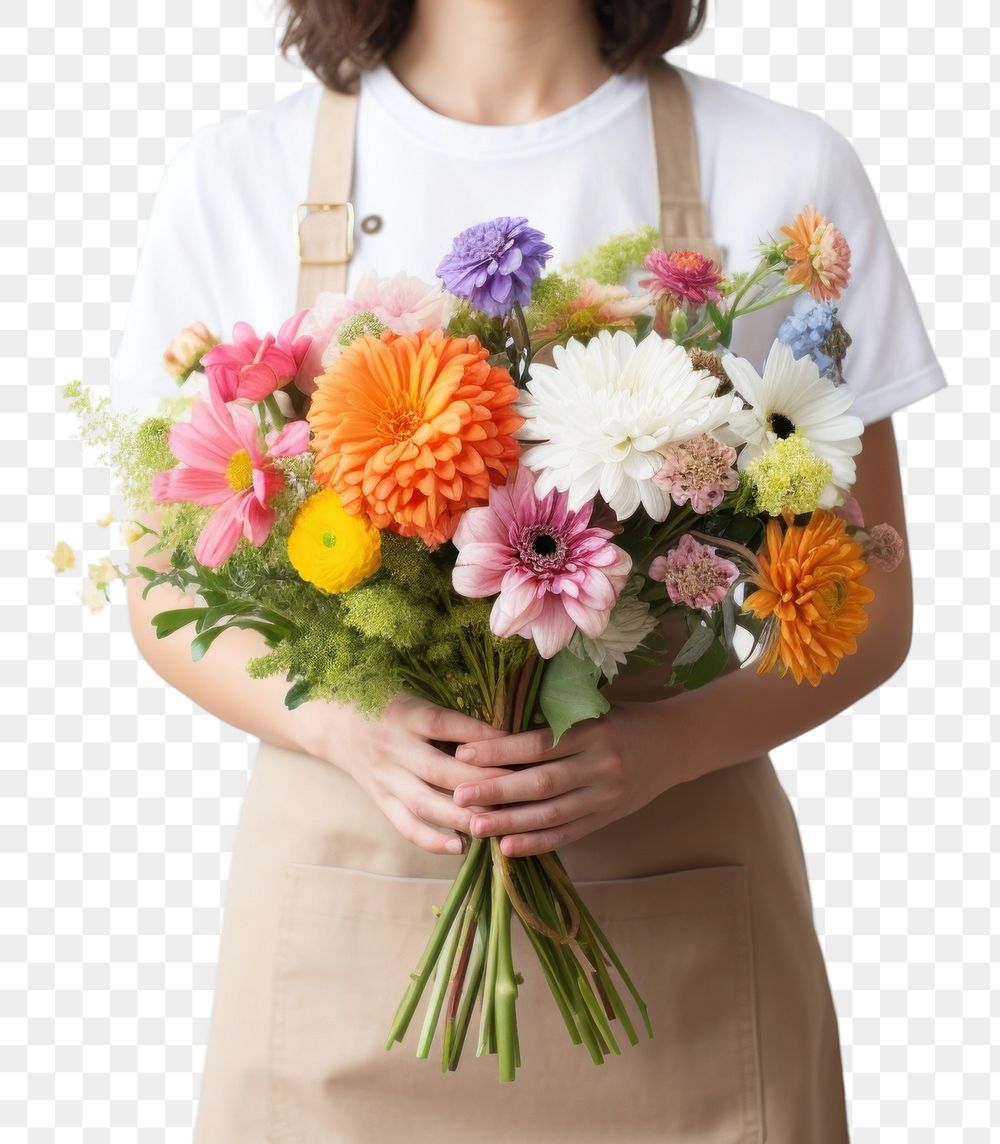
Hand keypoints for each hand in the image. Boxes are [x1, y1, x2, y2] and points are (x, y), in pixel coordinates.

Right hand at [319, 693, 512, 856]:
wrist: (332, 722)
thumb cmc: (384, 702)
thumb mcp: (413, 696)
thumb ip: (449, 714)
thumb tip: (501, 728)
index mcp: (405, 714)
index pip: (445, 724)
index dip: (480, 735)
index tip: (515, 744)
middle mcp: (394, 748)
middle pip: (441, 769)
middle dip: (481, 781)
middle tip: (519, 789)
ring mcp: (386, 778)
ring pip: (426, 802)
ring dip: (462, 816)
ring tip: (496, 823)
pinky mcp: (381, 800)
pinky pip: (405, 825)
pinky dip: (431, 840)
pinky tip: (460, 847)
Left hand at [451, 701, 675, 857]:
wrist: (675, 743)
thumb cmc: (623, 719)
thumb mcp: (592, 708)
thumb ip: (553, 719)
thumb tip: (495, 727)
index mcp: (592, 730)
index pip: (537, 744)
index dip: (499, 751)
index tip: (463, 754)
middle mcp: (600, 765)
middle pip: (541, 783)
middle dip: (496, 791)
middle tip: (458, 795)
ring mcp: (606, 796)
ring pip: (552, 814)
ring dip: (510, 823)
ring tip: (475, 826)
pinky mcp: (608, 817)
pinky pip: (569, 834)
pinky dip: (537, 843)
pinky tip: (509, 847)